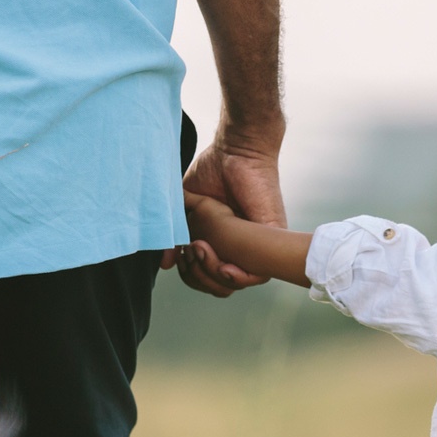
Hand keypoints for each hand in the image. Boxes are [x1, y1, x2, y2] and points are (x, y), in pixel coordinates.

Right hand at [169, 127, 285, 296]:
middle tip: (190, 251)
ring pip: (234, 283)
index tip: (180, 256)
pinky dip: (234, 275)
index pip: (206, 277)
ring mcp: (257, 246)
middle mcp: (240, 249)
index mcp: (223, 243)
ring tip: (199, 248)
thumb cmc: (214, 171)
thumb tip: (165, 263)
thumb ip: (175, 235)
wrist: (235, 149)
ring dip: (211, 273)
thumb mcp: (187, 208)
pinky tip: (221, 262)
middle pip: (219, 287)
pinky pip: (257, 275)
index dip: (190, 275)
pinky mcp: (271, 239)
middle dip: (197, 276)